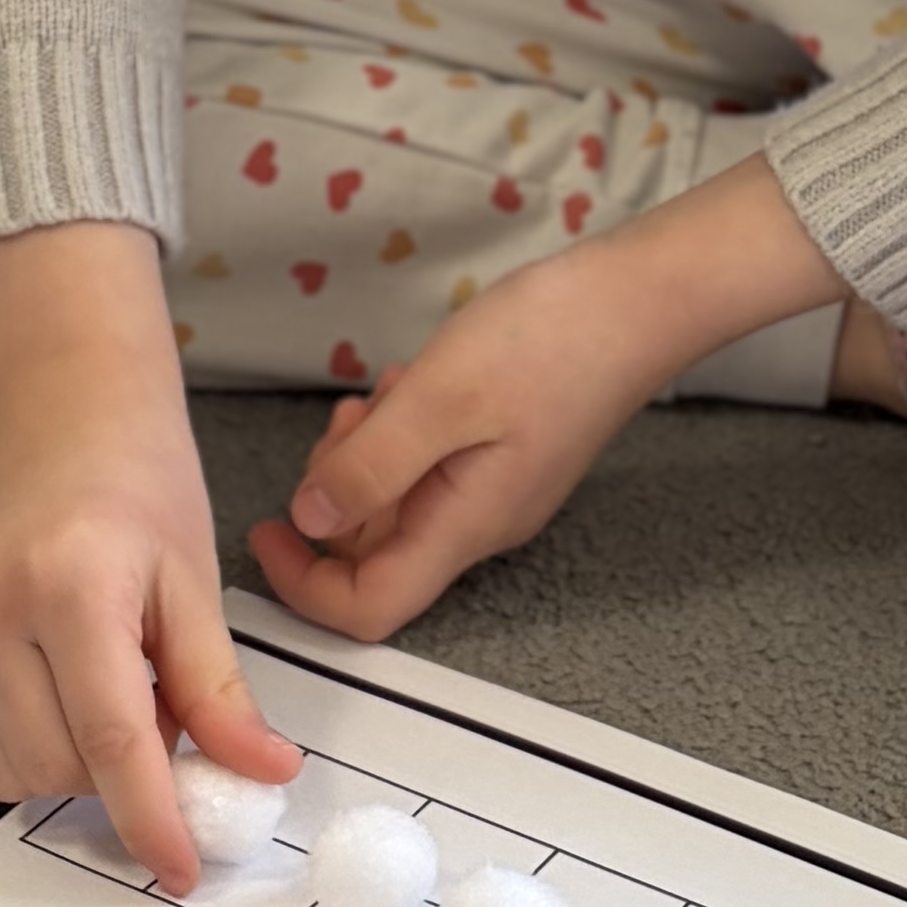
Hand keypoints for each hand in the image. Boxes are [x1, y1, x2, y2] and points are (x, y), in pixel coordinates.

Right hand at [0, 223, 295, 895]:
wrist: (62, 407)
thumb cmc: (141, 476)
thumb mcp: (197, 578)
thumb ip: (219, 688)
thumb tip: (262, 775)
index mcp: (72, 586)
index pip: (112, 739)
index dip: (150, 817)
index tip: (182, 867)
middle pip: (57, 767)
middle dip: (119, 782)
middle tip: (170, 723)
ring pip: (10, 770)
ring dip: (75, 769)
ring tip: (120, 695)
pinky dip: (38, 741)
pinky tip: (74, 685)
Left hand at [243, 165, 848, 643]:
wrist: (640, 301)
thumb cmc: (552, 340)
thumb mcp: (440, 397)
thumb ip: (370, 466)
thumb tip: (311, 520)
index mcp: (466, 525)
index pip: (369, 606)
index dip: (304, 584)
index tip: (266, 530)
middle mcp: (480, 524)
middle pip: (375, 555)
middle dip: (335, 496)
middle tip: (346, 424)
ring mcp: (495, 491)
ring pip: (397, 506)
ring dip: (367, 456)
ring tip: (385, 394)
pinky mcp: (503, 456)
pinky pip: (427, 469)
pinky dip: (400, 434)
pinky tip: (414, 386)